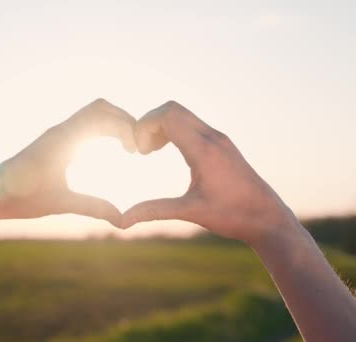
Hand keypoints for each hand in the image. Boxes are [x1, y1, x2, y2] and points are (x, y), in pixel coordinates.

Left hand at [0, 99, 135, 227]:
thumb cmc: (21, 198)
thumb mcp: (60, 203)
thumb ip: (92, 207)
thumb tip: (121, 219)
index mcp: (61, 139)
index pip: (100, 115)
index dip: (125, 126)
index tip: (136, 151)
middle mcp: (59, 130)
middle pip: (100, 108)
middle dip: (124, 121)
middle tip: (137, 147)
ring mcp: (56, 134)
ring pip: (91, 115)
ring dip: (113, 124)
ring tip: (129, 149)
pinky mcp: (54, 142)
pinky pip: (83, 126)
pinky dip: (102, 131)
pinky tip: (110, 150)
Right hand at [121, 101, 297, 244]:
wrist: (268, 218)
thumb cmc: (232, 216)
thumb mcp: (189, 212)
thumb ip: (154, 211)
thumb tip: (122, 221)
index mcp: (203, 150)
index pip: (167, 116)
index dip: (144, 127)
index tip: (138, 152)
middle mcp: (212, 137)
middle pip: (172, 108)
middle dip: (149, 123)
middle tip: (141, 150)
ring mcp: (219, 138)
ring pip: (182, 114)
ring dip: (161, 126)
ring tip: (150, 151)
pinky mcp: (222, 144)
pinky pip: (192, 124)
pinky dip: (174, 130)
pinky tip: (168, 152)